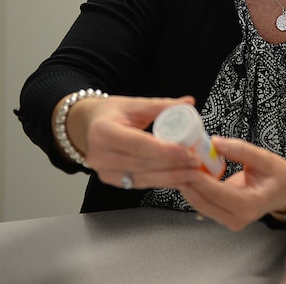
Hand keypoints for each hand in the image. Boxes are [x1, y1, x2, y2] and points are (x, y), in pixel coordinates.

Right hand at [57, 94, 202, 189]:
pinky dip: (161, 181)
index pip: (138, 144)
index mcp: (103, 132)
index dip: (164, 150)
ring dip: (170, 177)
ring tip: (193, 173)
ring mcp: (103, 171)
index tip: (186, 152)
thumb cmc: (112, 113)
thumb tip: (189, 102)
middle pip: (142, 164)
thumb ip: (162, 105)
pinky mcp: (111, 180)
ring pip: (142, 178)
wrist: (89, 126)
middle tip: (196, 162)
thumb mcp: (135, 104)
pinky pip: (139, 183)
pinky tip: (179, 179)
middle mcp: (99, 155)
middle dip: (172, 165)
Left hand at [177, 136, 285, 230]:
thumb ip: (240, 150)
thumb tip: (214, 142)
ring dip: (190, 186)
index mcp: (250, 205)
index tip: (186, 163)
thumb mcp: (265, 158)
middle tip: (178, 162)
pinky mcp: (225, 218)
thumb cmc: (281, 175)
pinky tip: (193, 173)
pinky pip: (206, 204)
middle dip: (189, 183)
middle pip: (204, 202)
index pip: (217, 193)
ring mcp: (231, 221)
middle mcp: (238, 218)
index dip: (199, 179)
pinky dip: (197, 190)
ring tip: (183, 165)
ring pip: (201, 205)